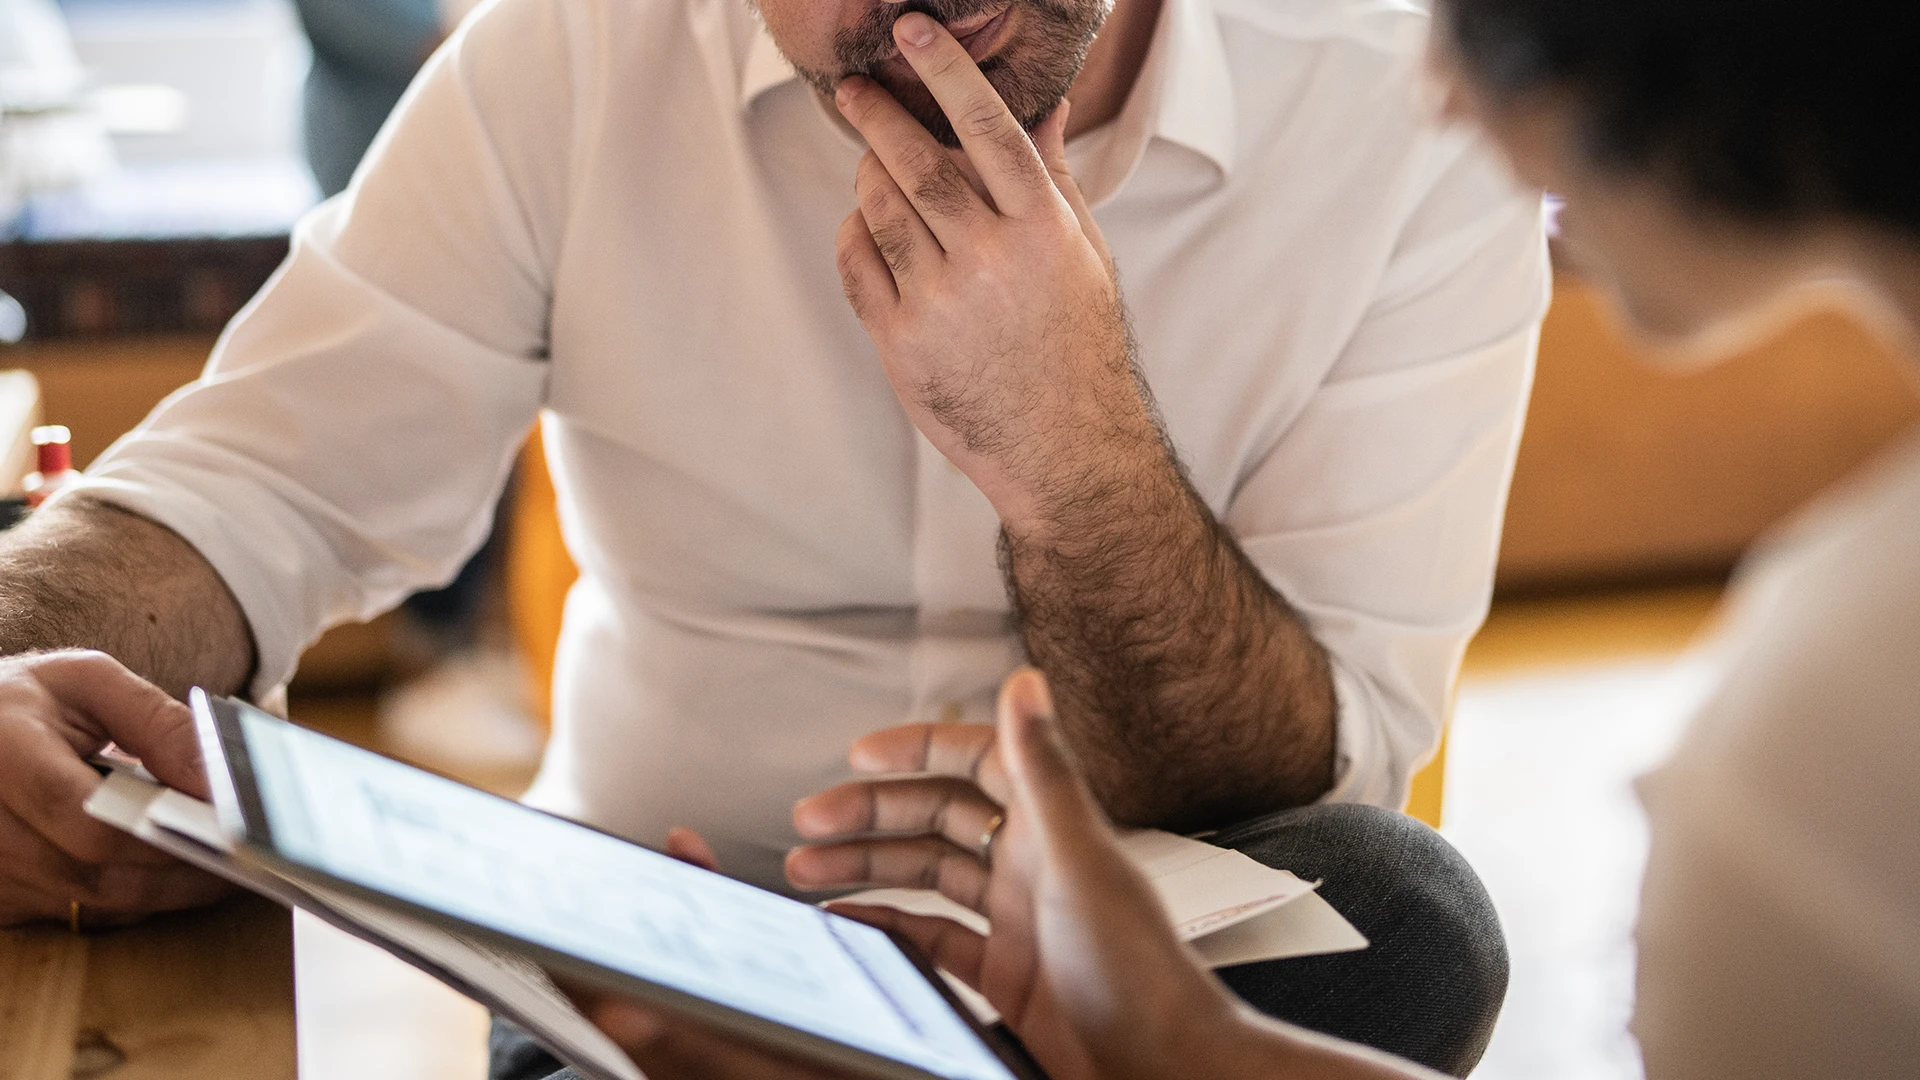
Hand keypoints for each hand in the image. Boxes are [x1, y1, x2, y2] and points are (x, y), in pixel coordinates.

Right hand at [0, 650, 231, 927]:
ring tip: (228, 870)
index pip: (85, 816)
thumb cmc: (24, 701)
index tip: (227, 829)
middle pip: (94, 875)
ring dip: (164, 893)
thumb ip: (155, 723)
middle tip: (249, 861)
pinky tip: (176, 876)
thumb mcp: (86, 683)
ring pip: (91, 904)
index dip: (160, 831)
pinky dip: (132, 898)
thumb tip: (217, 779)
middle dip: (178, 872)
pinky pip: (76, 913)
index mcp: (2, 757)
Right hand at [790, 669, 1245, 1079]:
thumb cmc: (1138, 970)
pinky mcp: (1006, 976)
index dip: (918, 749)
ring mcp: (1017, 920)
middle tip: (810, 819)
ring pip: (927, 876)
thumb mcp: (1078, 858)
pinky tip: (849, 923)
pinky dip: (887, 927)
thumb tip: (1026, 681)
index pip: (976, 761)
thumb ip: (1043, 770)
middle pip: (937, 817)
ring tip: (806, 869)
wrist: (1161, 1066)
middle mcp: (1032, 865)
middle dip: (871, 814)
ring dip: (867, 867)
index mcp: (1051, 826)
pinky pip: (932, 938)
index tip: (860, 753)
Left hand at [834, 13, 1167, 533]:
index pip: (987, 127)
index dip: (946, 71)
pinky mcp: (901, 341)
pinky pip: (856, 264)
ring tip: (871, 166)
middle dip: (880, 115)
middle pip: (917, 162)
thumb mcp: (1084, 255)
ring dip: (867, 176)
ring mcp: (941, 301)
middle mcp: (990, 258)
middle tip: (857, 88)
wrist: (1064, 447)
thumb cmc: (1078, 344)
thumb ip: (1053, 178)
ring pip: (879, 208)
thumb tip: (1047, 107)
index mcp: (1042, 228)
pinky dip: (853, 234)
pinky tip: (866, 227)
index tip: (914, 31)